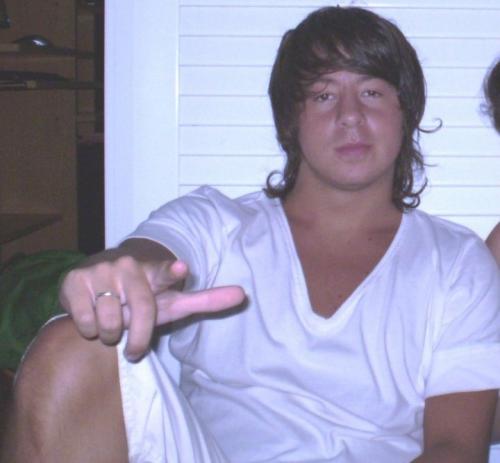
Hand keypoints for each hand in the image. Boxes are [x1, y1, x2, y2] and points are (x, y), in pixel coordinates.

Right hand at [60, 244, 244, 359]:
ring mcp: (100, 271)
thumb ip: (205, 300)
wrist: (99, 287)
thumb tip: (243, 295)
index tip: (182, 268)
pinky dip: (88, 328)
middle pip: (138, 315)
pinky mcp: (74, 281)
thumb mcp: (172, 302)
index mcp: (155, 272)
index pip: (165, 272)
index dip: (172, 272)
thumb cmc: (142, 298)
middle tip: (131, 336)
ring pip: (109, 323)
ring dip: (110, 332)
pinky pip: (85, 322)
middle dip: (136, 336)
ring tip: (111, 319)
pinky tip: (92, 314)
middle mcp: (128, 267)